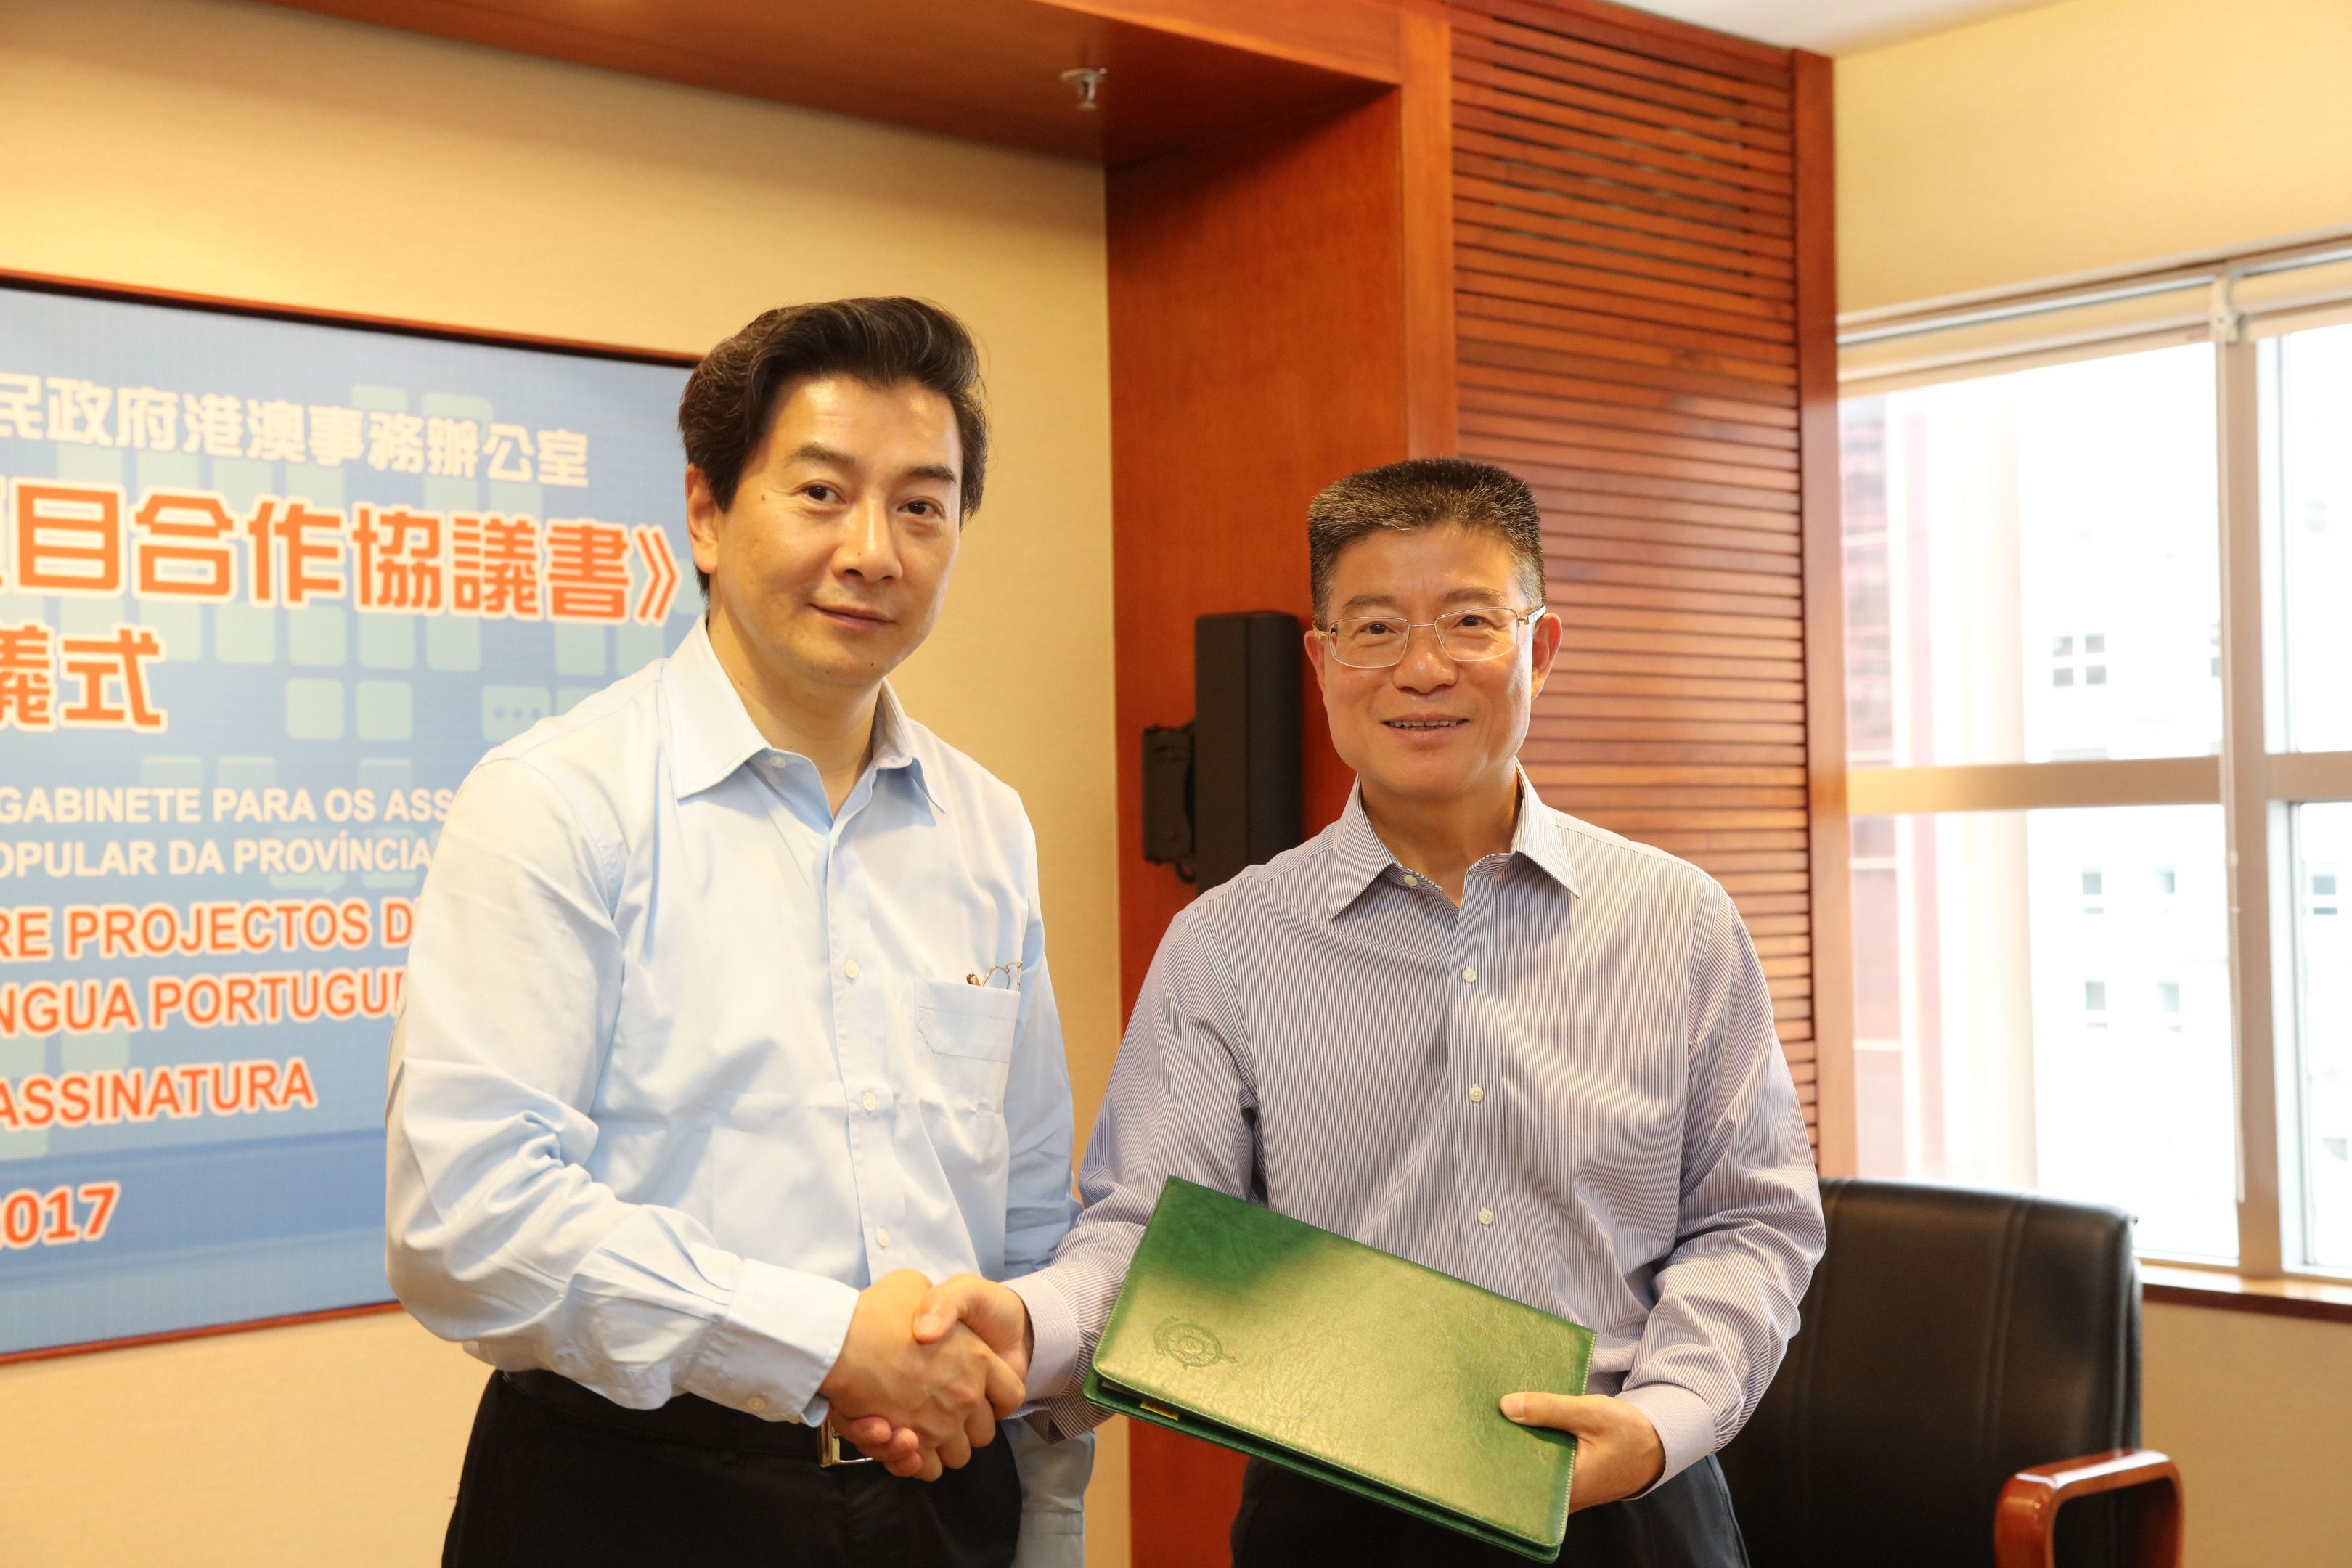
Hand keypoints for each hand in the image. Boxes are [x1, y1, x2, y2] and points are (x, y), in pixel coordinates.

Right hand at [817, 1269, 1023, 1481]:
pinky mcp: (911, 1445)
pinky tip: (902, 1441)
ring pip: (957, 1455)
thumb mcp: (913, 1285)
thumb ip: (934, 1303)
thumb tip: (932, 1320)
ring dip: (941, 1446)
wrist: (837, 1339)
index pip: (1010, 1395)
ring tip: (919, 1427)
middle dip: (966, 1427)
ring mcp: (940, 1424)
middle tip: (942, 1410)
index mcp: (978, 1358)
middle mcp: (965, 1395)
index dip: (996, 1397)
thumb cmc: (877, 1311)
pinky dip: (915, 1461)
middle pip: (983, 1432)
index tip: (980, 1394)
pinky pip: (925, 1467)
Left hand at [1500, 1392, 1664, 1511]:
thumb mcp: (1591, 1413)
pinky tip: (1524, 1426)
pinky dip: (1535, 1448)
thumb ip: (1550, 1409)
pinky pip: (1544, 1466)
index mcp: (1568, 1487)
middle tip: (1485, 1419)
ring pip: (1532, 1468)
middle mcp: (1564, 1497)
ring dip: (1521, 1445)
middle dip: (1505, 1447)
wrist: (1657, 1445)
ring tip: (1500, 1419)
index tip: (1481, 1431)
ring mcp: (1567, 1492)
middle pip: (1522, 1472)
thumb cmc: (1630, 1432)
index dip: (1499, 1453)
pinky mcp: (1570, 1481)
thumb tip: (1506, 1406)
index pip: (1520, 1475)